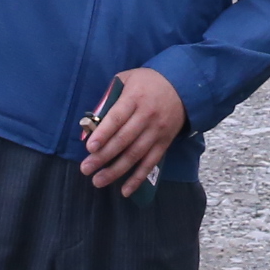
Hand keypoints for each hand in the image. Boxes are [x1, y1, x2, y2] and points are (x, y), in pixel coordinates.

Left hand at [80, 67, 183, 196]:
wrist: (183, 86)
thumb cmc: (148, 82)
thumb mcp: (127, 78)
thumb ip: (109, 96)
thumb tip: (91, 121)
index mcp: (135, 98)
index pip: (117, 118)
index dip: (104, 133)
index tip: (90, 148)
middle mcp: (147, 116)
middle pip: (124, 140)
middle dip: (103, 156)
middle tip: (85, 169)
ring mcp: (157, 132)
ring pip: (135, 155)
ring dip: (116, 171)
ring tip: (98, 181)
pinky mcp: (164, 143)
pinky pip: (151, 163)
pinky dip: (138, 178)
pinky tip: (125, 191)